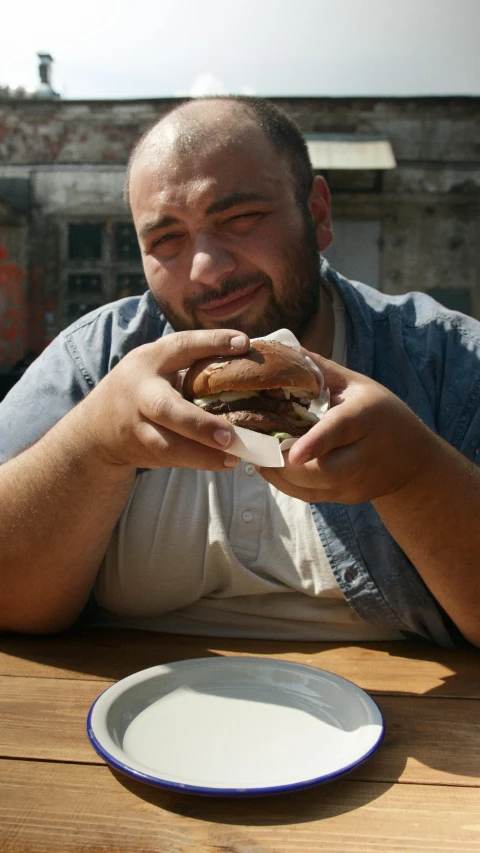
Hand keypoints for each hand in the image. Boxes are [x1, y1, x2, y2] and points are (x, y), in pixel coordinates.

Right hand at [77, 329, 249, 470]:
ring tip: (233, 458)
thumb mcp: (157, 366)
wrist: (96, 427)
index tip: (243, 343)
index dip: (211, 342)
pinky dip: (197, 462)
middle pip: (166, 409)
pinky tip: (222, 463)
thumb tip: (246, 354)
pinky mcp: (140, 451)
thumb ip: (191, 362)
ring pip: (167, 444)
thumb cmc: (144, 388)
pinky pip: (171, 458)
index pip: (181, 346)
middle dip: (198, 424)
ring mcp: (137, 426)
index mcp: (149, 361)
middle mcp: (141, 392)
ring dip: (201, 454)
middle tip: (229, 436)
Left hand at [257, 353, 439, 503]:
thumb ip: (323, 371)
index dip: (316, 443)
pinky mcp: (346, 497)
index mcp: (366, 417)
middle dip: (286, 465)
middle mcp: (364, 454)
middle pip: (324, 469)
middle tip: (257, 448)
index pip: (340, 431)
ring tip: (256, 456)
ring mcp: (356, 481)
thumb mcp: (358, 385)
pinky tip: (269, 469)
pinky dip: (285, 486)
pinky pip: (310, 497)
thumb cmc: (380, 413)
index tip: (293, 452)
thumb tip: (289, 349)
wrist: (413, 460)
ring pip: (313, 488)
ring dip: (279, 475)